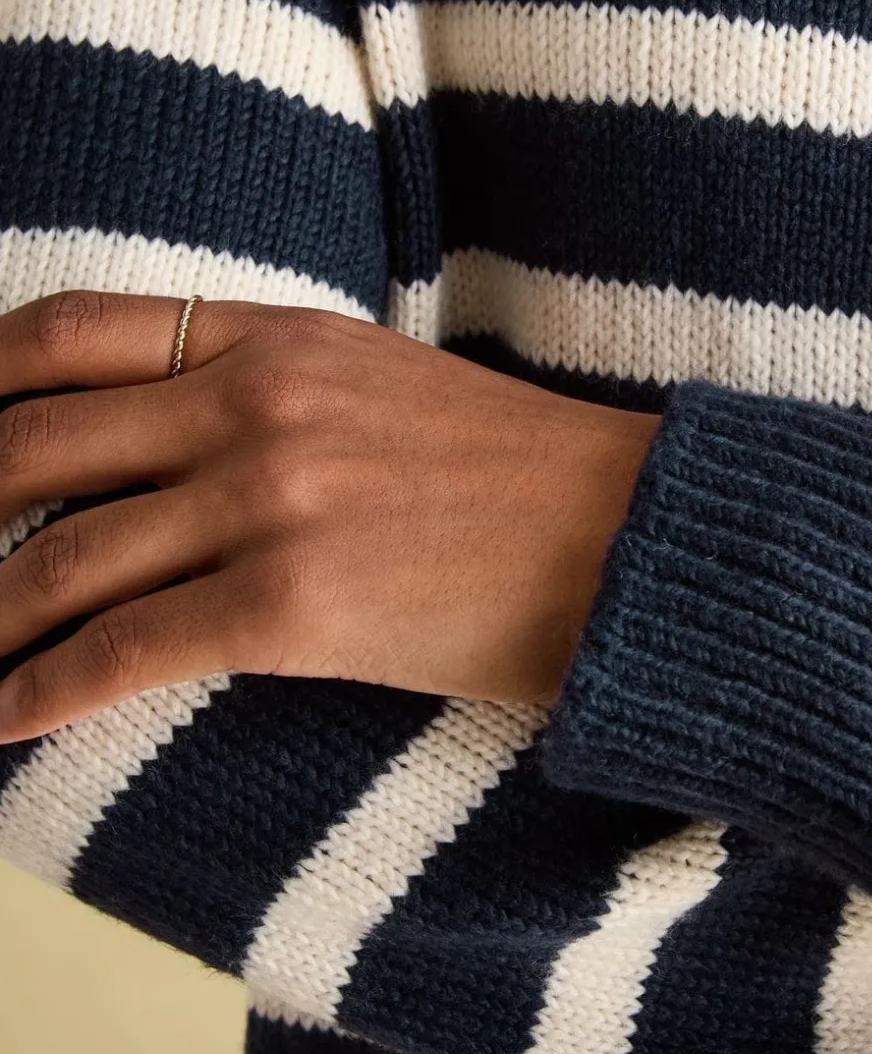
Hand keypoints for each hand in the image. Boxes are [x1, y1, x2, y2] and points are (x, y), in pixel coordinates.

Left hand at [0, 291, 659, 741]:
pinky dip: (37, 692)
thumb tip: (152, 435)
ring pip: (61, 560)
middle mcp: (256, 404)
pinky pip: (122, 651)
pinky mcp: (293, 605)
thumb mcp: (376, 380)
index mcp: (276, 337)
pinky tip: (0, 720)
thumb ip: (261, 385)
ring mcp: (272, 500)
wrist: (627, 535)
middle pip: (35, 443)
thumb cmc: (511, 471)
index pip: (72, 332)